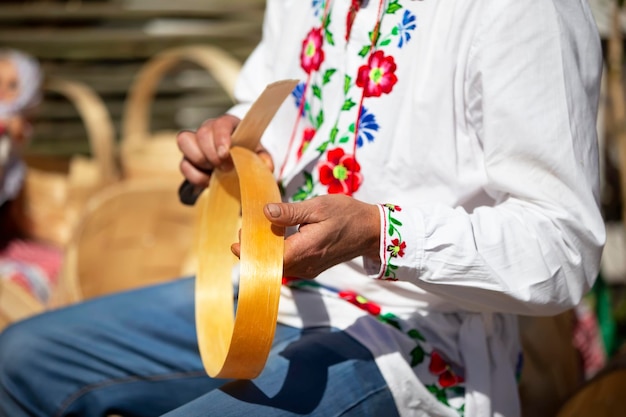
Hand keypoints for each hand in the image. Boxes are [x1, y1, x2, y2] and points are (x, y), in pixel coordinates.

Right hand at [176, 114, 273, 188]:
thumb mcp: (258, 156)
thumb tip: (267, 166)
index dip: (221, 138)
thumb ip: (263, 159)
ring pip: (185, 142)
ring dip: (201, 161)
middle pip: (202, 133)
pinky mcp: (188, 158)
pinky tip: (208, 180)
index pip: (221, 124)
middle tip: (225, 168)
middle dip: (212, 154)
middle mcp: (209, 129)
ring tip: (215, 171)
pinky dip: (195, 176)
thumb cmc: (247, 155)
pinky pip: (184, 165)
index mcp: (228, 125)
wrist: (237, 167)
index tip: (226, 154)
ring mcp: (195, 142)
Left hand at [231, 195, 380, 278]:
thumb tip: (265, 212)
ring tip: (255, 235)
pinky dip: (278, 256)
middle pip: (271, 265)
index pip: (269, 259)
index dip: (250, 252)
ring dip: (266, 254)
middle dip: (255, 252)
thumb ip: (290, 212)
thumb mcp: (318, 206)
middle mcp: (306, 265)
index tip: (236, 241)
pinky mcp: (313, 269)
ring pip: (279, 267)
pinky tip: (274, 241)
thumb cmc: (346, 214)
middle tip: (243, 233)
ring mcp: (310, 270)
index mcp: (305, 249)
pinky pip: (289, 266)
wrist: (371, 230)